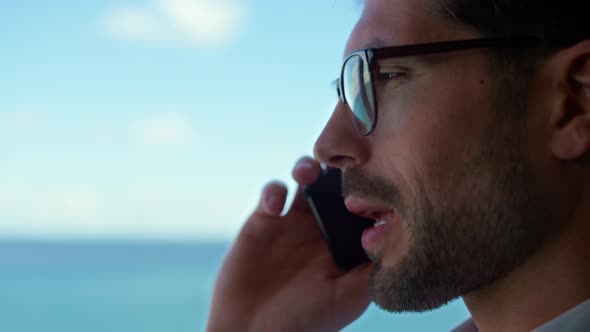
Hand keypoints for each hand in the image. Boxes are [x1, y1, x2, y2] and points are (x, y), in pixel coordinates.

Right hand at [207, 157, 370, 331]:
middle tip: (341, 163)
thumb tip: (402, 239)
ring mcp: (292, 223)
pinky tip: (275, 204)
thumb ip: (371, 271)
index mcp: (344, 245)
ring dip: (308, 169)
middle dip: (339, 170)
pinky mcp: (263, 222)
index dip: (369, 188)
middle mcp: (321, 230)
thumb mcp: (346, 300)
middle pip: (336, 186)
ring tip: (309, 174)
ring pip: (306, 181)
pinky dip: (274, 190)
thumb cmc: (304, 323)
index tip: (375, 175)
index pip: (362, 206)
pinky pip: (272, 192)